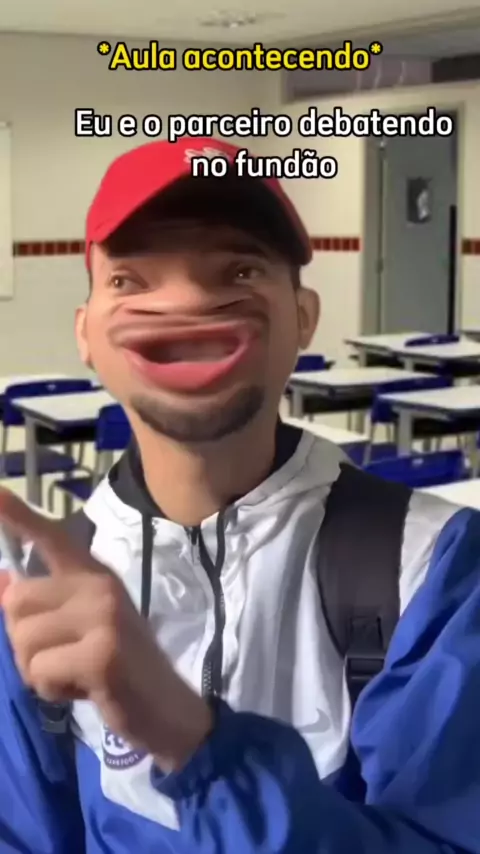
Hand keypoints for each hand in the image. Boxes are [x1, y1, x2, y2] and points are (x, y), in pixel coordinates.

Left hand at [0, 489, 211, 770]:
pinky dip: (50, 690)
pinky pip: (40, 670)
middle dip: (22, 641)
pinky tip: (81, 690)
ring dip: (35, 670)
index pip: (52, 537)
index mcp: (95, 575)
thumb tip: (2, 584)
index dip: (18, 516)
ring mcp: (103, 618)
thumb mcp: (86, 627)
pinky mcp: (101, 655)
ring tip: (71, 675)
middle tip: (57, 659)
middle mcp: (99, 586)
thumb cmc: (122, 668)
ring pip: (23, 639)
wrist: (168, 708)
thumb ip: (47, 605)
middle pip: (18, 601)